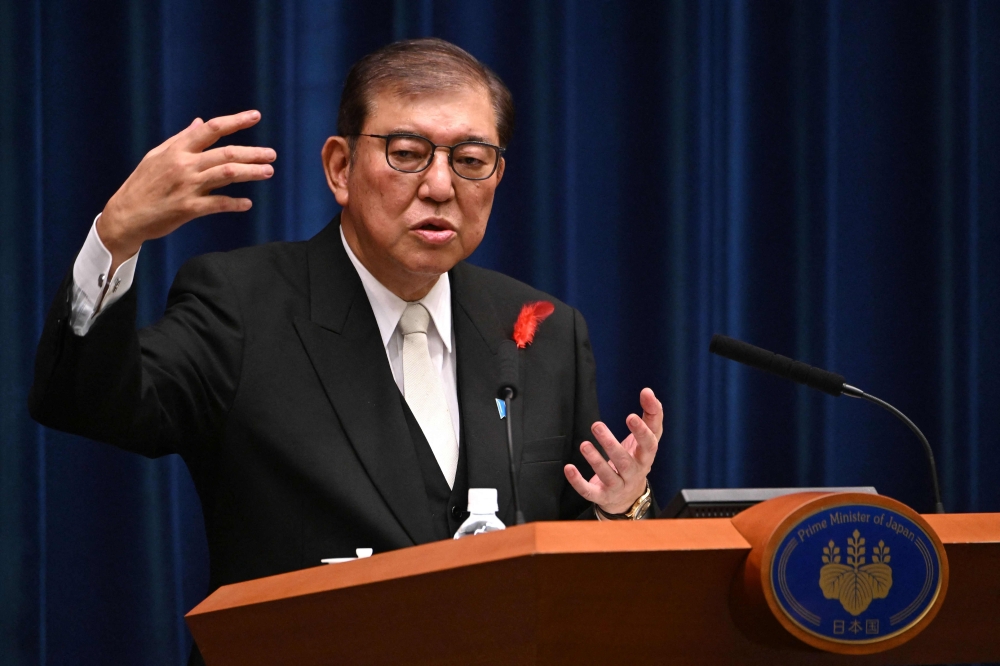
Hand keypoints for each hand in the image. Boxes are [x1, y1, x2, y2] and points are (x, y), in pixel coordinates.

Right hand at [98, 110, 275, 273]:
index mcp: (177, 149)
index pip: (211, 129)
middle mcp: (184, 165)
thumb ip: (182, 139)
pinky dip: (235, 203)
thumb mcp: (157, 155)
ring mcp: (187, 186)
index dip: (235, 121)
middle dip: (252, 152)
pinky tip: (247, 203)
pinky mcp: (188, 208)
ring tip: (268, 171)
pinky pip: (218, 203)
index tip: (255, 116)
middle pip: (226, 154)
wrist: (125, 214)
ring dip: (251, 172)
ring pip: (227, 175)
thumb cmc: (143, 184)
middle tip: (272, 154)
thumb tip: (200, 122)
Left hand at [564, 387, 661, 513]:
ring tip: (584, 444)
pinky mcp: (602, 496)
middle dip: (611, 444)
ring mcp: (618, 486)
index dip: (641, 432)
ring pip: (608, 476)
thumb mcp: (646, 439)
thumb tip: (648, 391)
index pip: (649, 445)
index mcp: (646, 457)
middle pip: (625, 462)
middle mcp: (634, 473)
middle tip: (597, 425)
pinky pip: (590, 491)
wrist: (628, 496)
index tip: (630, 416)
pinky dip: (578, 482)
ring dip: (595, 461)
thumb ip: (650, 415)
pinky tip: (568, 468)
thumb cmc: (636, 459)